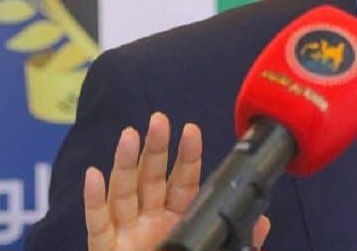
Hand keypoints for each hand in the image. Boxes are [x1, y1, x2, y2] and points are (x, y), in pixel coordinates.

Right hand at [83, 112, 270, 250]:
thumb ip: (240, 245)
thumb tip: (262, 222)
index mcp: (178, 222)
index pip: (183, 183)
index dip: (187, 156)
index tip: (191, 130)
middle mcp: (150, 222)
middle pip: (151, 178)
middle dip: (155, 148)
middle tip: (159, 120)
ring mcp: (125, 234)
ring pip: (123, 192)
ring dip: (124, 162)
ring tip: (130, 135)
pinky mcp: (104, 249)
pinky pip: (97, 223)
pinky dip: (94, 199)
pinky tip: (94, 176)